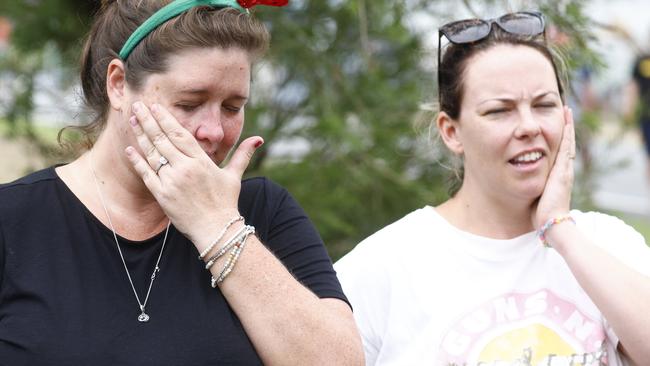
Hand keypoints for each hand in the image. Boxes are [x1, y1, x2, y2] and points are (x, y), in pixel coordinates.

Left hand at [125, 101, 262, 250]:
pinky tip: (130, 150)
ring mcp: (172, 182)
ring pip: (152, 154)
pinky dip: (137, 161)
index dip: (166, 119)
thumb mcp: (234, 176)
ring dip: (141, 136)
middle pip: (162, 139)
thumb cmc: (225, 203)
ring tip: (132, 121)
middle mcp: (185, 169)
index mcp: (201, 162)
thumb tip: (258, 139)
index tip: (156, 106)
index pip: (180, 134)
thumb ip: (243, 154)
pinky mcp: (162, 195)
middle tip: (137, 105)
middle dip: (148, 120)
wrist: (216, 230)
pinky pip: (146, 174)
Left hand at [532, 106, 574, 228]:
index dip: (559, 139)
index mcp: (558, 176)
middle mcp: (564, 171)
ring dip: (567, 125)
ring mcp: (565, 169)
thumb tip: (520, 187)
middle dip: (565, 127)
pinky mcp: (563, 170)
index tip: (556, 126)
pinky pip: (566, 146)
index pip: (559, 153)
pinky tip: (566, 121)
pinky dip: (567, 133)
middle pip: (565, 144)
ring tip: (566, 110)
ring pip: (567, 142)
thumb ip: (533, 189)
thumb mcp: (536, 197)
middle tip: (565, 111)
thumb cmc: (541, 216)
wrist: (552, 224)